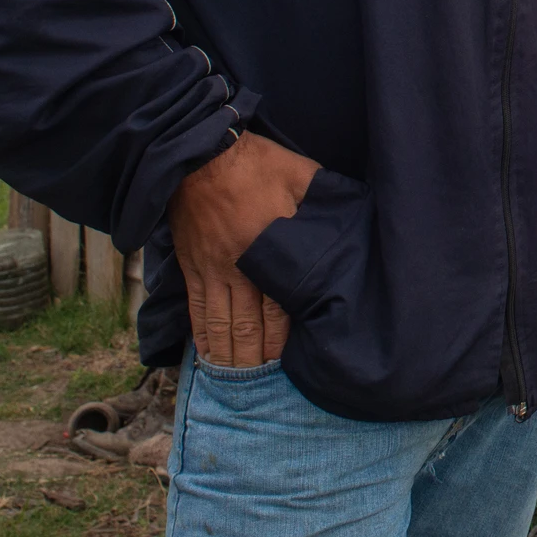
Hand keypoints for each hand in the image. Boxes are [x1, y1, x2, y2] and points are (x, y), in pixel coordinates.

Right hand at [168, 132, 320, 367]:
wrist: (201, 152)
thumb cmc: (259, 163)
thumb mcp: (303, 177)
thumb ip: (321, 205)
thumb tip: (344, 225)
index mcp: (270, 250)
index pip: (280, 308)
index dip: (284, 339)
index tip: (290, 363)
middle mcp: (239, 268)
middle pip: (248, 326)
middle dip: (256, 358)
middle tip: (264, 385)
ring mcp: (212, 269)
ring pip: (220, 324)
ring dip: (229, 356)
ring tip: (237, 382)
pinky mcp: (192, 264)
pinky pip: (196, 308)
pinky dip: (201, 336)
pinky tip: (207, 356)